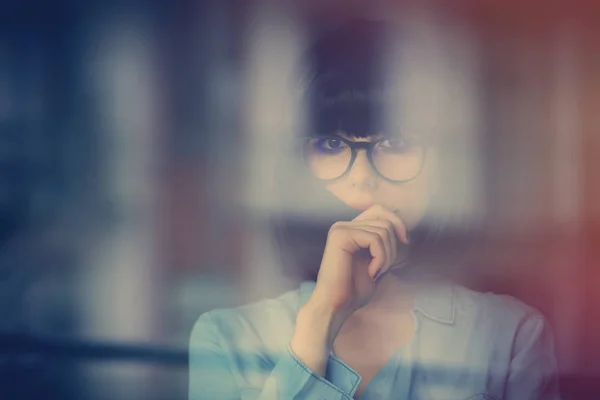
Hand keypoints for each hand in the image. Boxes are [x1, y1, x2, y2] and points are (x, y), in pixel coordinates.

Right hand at [310, 204, 408, 322]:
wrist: (336, 306)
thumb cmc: (354, 290)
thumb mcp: (376, 262)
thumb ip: (384, 244)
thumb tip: (404, 231)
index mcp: (351, 229)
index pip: (380, 211)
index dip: (397, 223)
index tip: (405, 243)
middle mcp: (344, 225)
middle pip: (385, 221)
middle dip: (393, 246)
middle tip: (382, 268)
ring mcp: (341, 229)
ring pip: (383, 231)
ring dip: (387, 256)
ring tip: (375, 272)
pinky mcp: (341, 235)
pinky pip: (374, 239)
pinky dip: (380, 258)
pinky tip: (371, 272)